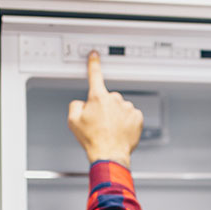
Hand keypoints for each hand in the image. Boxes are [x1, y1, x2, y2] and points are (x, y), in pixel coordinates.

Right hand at [67, 51, 143, 166]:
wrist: (109, 154)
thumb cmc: (92, 139)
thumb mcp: (73, 121)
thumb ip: (75, 105)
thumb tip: (82, 103)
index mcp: (98, 97)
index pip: (95, 75)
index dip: (94, 64)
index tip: (95, 55)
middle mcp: (114, 100)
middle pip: (109, 97)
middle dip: (105, 106)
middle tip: (100, 122)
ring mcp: (127, 108)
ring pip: (121, 106)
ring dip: (117, 114)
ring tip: (111, 129)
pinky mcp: (137, 116)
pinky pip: (131, 114)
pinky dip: (127, 121)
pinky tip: (121, 130)